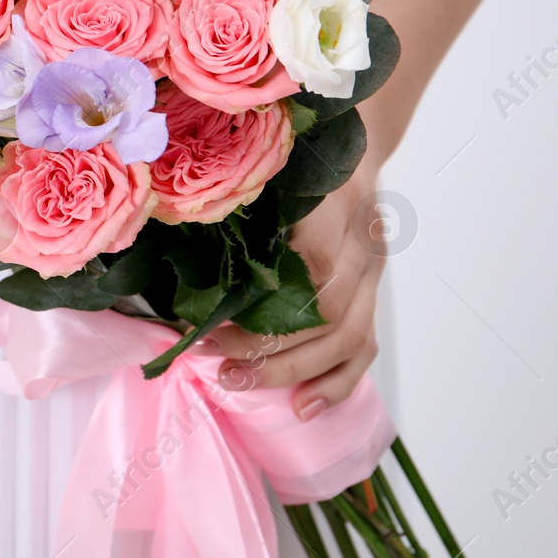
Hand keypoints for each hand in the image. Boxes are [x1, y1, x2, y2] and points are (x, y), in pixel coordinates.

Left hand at [207, 157, 385, 420]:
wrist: (354, 151)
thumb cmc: (299, 160)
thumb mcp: (271, 168)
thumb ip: (243, 201)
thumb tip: (182, 238)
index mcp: (336, 203)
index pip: (309, 263)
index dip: (261, 303)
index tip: (209, 321)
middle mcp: (363, 243)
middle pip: (326, 312)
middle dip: (268, 346)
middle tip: (214, 361)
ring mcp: (375, 273)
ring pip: (348, 337)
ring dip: (293, 370)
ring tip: (240, 384)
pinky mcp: (375, 294)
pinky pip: (366, 348)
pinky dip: (336, 382)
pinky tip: (303, 406)